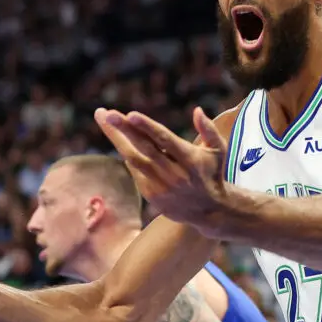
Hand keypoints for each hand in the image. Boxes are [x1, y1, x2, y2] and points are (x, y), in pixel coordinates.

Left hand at [94, 107, 228, 232]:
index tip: (130, 115)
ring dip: (116, 139)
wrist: (209, 211)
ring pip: (133, 159)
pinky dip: (127, 153)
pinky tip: (119, 138)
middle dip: (122, 130)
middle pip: (143, 148)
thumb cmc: (212, 172)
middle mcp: (174, 174)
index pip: (165, 140)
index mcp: (190, 160)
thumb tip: (196, 110)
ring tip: (102, 118)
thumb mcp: (218, 150)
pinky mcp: (151, 195)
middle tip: (106, 114)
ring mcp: (161, 186)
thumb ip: (209, 129)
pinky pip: (135, 170)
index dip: (147, 127)